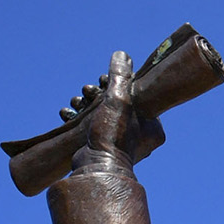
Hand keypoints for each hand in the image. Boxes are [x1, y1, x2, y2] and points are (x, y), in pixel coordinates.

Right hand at [67, 50, 165, 172]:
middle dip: (98, 94)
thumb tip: (122, 54)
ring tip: (76, 103)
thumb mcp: (118, 100)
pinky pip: (95, 126)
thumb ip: (121, 76)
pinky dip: (81, 118)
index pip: (138, 96)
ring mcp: (124, 144)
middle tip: (88, 92)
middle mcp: (144, 138)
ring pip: (105, 114)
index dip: (118, 86)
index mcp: (154, 128)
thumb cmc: (112, 136)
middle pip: (120, 104)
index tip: (103, 83)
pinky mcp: (107, 149)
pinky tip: (69, 114)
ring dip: (86, 104)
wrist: (95, 169)